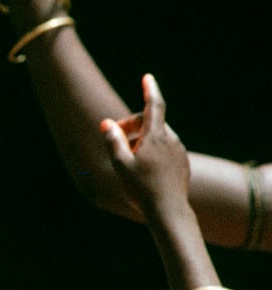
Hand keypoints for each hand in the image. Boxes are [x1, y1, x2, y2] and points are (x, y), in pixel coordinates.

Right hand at [101, 74, 190, 214]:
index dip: (149, 90)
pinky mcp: (181, 164)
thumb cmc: (142, 189)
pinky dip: (150, 153)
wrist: (169, 212)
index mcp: (156, 137)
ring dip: (139, 142)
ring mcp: (178, 152)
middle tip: (113, 139)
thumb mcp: (120, 164)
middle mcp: (171, 140)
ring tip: (126, 161)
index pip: (154, 106)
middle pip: (149, 123)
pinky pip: (164, 150)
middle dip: (130, 126)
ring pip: (156, 138)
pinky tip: (141, 171)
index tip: (147, 78)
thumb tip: (107, 123)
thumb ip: (113, 141)